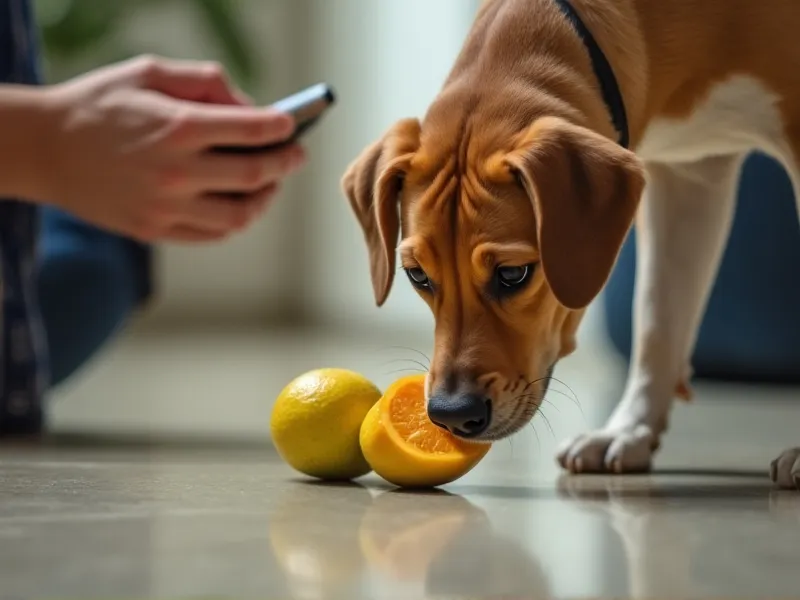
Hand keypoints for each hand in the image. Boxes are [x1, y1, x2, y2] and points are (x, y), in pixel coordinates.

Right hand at [37, 55, 305, 242]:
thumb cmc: (99, 104)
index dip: (283, 128)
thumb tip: (250, 107)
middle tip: (295, 155)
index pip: (253, 131)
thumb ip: (206, 82)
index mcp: (178, 127)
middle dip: (285, 163)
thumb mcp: (149, 72)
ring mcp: (166, 207)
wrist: (44, 149)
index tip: (292, 126)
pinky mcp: (154, 230)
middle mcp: (176, 172)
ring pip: (240, 215)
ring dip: (264, 198)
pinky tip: (237, 203)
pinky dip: (234, 220)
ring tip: (269, 183)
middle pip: (256, 176)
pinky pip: (212, 234)